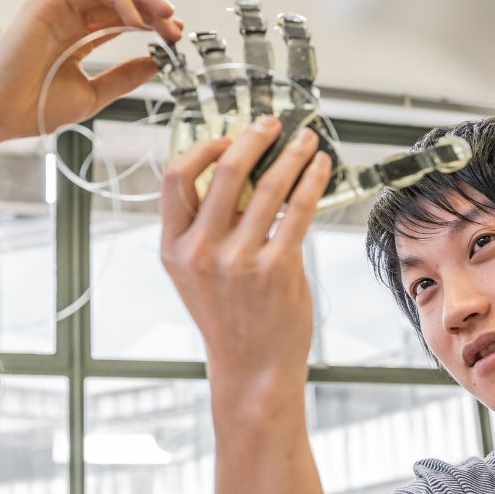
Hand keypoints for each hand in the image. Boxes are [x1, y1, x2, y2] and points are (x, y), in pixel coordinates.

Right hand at [0, 0, 182, 141]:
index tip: (174, 38)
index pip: (122, 19)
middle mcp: (69, 17)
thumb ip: (124, 77)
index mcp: (78, 36)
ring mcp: (58, 7)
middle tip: (177, 27)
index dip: (152, 24)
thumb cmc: (35, 107)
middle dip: (154, 10)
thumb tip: (156, 63)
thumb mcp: (94, 93)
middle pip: (121, 0)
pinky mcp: (48, 2)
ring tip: (165, 17)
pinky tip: (137, 21)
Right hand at [160, 118, 332, 396]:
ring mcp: (238, 260)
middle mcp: (200, 251)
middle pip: (225, 170)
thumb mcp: (197, 273)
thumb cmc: (229, 317)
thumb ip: (208, 227)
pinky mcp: (276, 268)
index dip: (204, 148)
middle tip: (273, 125)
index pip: (175, 178)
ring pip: (269, 185)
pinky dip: (313, 181)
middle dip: (255, 137)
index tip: (227, 137)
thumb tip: (239, 169)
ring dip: (293, 155)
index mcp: (174, 247)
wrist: (251, 368)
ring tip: (306, 141)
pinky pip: (298, 210)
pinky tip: (321, 168)